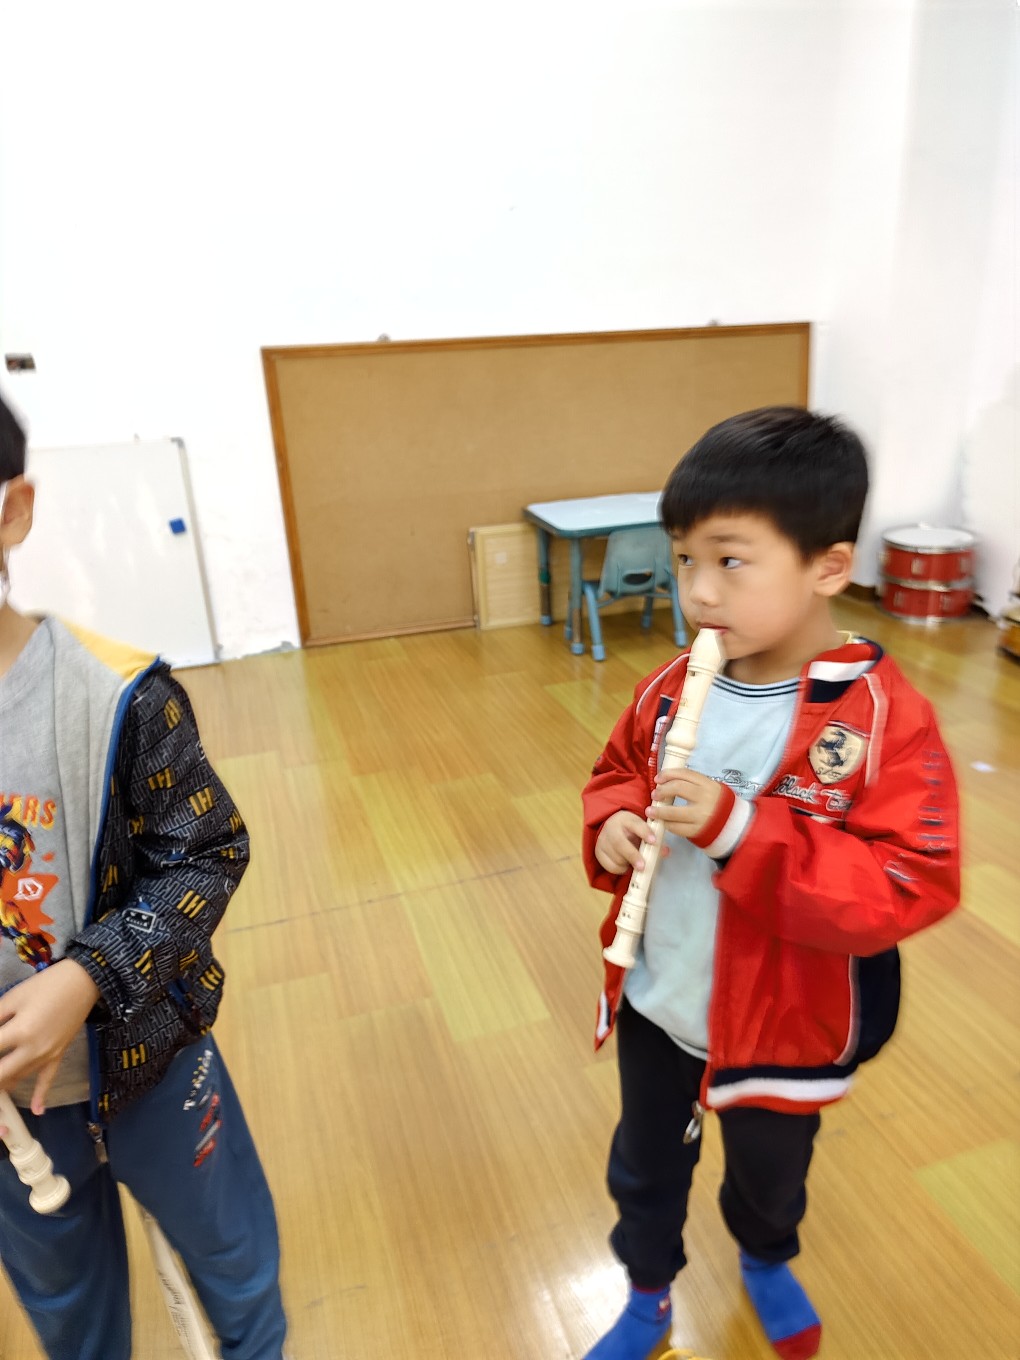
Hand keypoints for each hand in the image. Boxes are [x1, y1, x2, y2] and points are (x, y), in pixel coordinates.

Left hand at [0, 961, 99, 1114]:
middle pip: (1, 1074)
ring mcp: (47, 1056)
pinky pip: (48, 1079)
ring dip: (3, 1085)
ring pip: (17, 1079)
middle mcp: (32, 1050)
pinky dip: (41, 1095)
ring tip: (0, 1088)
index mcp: (20, 1032)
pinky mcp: (58, 1055)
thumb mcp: (13, 998)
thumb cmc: (46, 985)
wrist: (84, 981)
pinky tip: (37, 1111)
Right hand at [595, 810, 657, 874]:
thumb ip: (654, 840)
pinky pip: (610, 866)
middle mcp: (611, 828)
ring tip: (636, 863)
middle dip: (632, 855)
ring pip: (615, 857)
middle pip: (620, 843)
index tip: (654, 841)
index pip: (636, 824)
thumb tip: (665, 851)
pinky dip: (620, 869)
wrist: (610, 826)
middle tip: (643, 866)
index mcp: (625, 819)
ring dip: (628, 863)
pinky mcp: (598, 852)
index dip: (645, 833)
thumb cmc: (631, 829)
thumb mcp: (642, 828)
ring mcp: (603, 840)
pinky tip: (626, 864)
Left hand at [649, 768, 723, 841]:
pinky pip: (677, 828)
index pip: (684, 773)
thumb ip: (693, 784)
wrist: (734, 825)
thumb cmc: (718, 804)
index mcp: (708, 784)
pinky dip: (668, 824)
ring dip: (659, 811)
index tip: (658, 778)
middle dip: (662, 790)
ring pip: (673, 812)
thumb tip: (666, 781)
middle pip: (677, 788)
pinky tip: (665, 822)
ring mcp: (701, 816)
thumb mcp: (710, 789)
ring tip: (651, 811)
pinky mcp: (698, 831)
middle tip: (654, 794)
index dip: (668, 774)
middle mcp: (705, 798)